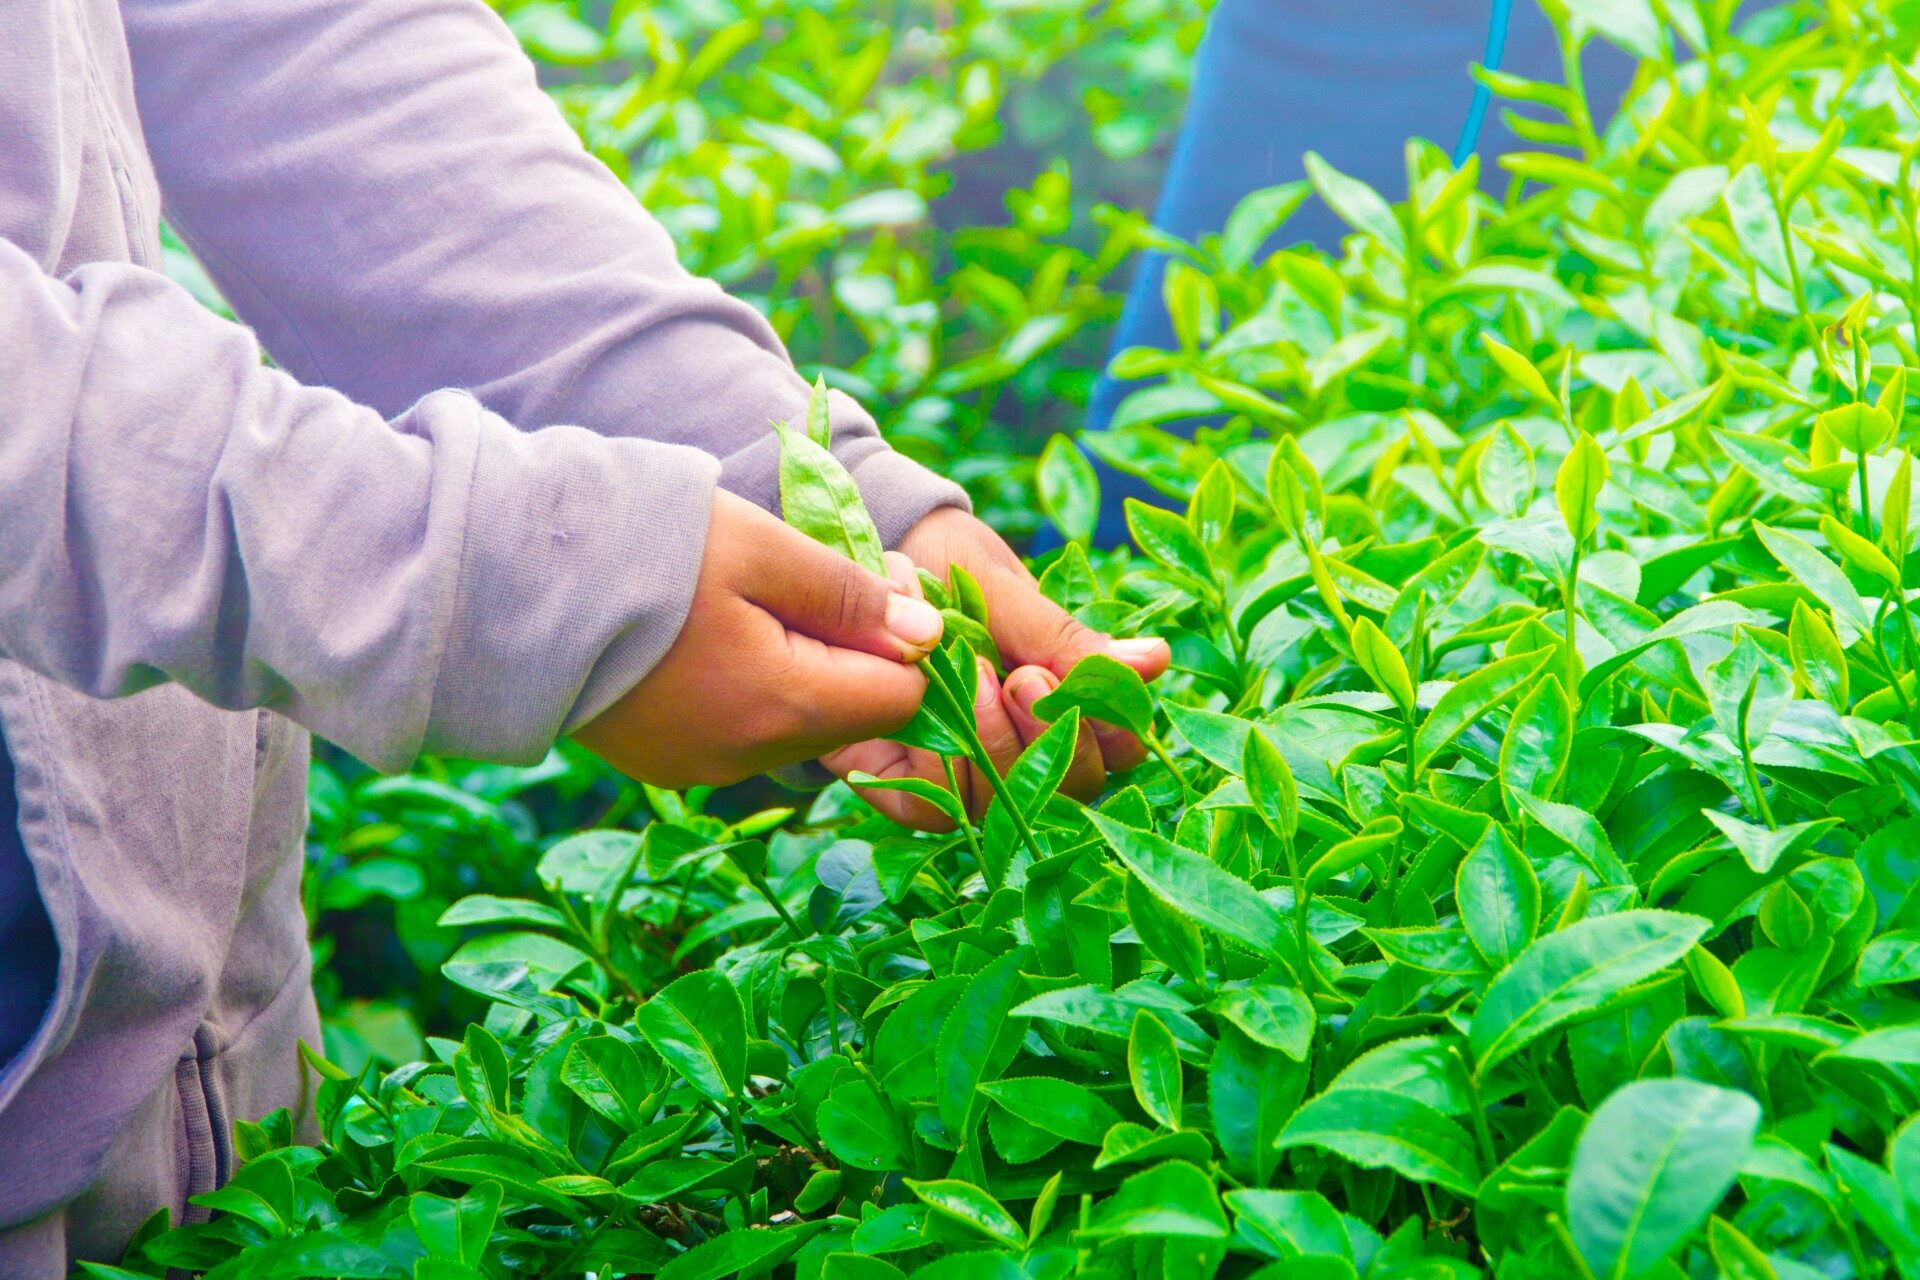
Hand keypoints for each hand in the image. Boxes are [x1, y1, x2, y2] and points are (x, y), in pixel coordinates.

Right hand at [574, 490, 943, 788]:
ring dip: (802, 664)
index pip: (900, 698)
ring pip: (797, 722)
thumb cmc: (644, 550)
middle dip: (854, 650)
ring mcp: (701, 767)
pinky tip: (712, 632)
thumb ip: (851, 595)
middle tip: (814, 576)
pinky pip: (744, 729)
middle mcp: (748, 758)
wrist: (506, 584)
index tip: (877, 578)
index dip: (905, 638)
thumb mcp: (763, 550)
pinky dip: (753, 684)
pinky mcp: (665, 761)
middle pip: (850, 714)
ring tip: (752, 597)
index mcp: (783, 708)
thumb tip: (927, 634)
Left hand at [821, 506, 1169, 828]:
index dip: (1101, 722)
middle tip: (1013, 678)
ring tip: (963, 677)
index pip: (1119, 742)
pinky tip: (920, 706)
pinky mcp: (917, 788)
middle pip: (1074, 786)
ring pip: (1010, 803)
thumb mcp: (1008, 592)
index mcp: (1072, 699)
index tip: (1048, 670)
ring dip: (990, 742)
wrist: (863, 561)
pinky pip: (941, 804)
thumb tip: (1155, 660)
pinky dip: (935, 760)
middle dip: (1045, 736)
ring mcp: (976, 775)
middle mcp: (1032, 746)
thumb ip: (1069, 638)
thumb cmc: (948, 567)